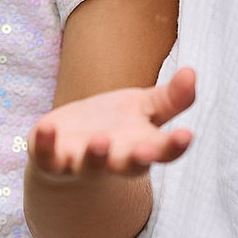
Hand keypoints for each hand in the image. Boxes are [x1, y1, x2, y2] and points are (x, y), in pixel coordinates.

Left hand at [29, 68, 197, 177]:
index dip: (174, 146)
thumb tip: (192, 72)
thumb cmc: (114, 127)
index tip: (186, 135)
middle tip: (146, 152)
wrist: (68, 149)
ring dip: (95, 156)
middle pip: (130, 165)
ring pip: (90, 165)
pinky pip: (47, 156)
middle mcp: (114, 161)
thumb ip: (171, 98)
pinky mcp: (52, 160)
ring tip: (100, 141)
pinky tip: (46, 127)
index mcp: (141, 148)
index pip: (163, 151)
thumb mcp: (143, 109)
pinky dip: (46, 144)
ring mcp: (82, 163)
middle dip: (138, 159)